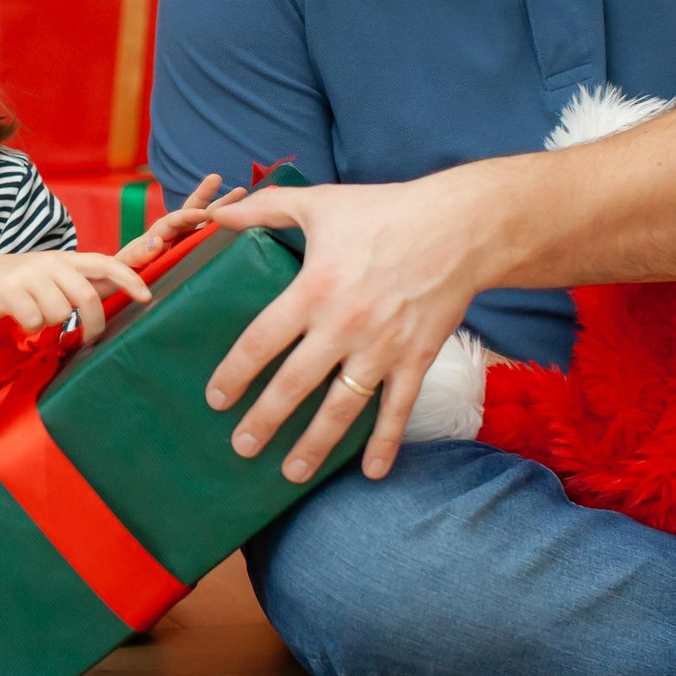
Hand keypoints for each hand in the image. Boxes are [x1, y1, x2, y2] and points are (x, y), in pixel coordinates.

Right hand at [0, 250, 150, 341]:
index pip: (105, 263)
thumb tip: (131, 287)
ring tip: (39, 315)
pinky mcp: (8, 290)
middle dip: (93, 322)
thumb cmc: (27, 281)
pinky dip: (31, 327)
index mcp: (68, 259)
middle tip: (90, 338)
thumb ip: (90, 283)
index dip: (129, 278)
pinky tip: (22, 318)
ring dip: (51, 323)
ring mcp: (29, 275)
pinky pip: (32, 320)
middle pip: (86, 296)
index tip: (147, 296)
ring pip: (57, 312)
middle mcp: (51, 262)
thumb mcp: (59, 276)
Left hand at [113, 173, 246, 270]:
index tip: (206, 213)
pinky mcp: (189, 254)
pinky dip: (223, 228)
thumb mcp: (124, 265)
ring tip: (242, 191)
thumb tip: (157, 241)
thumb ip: (138, 254)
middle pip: (191, 210)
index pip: (174, 220)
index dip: (189, 216)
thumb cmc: (119, 276)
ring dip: (221, 206)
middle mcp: (172, 233)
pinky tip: (242, 223)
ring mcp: (182, 242)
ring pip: (205, 221)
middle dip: (204, 194)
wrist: (118, 287)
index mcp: (157, 234)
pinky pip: (207, 238)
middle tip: (217, 177)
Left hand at [205, 174, 491, 483]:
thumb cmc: (384, 212)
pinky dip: (385, 443)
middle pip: (293, 384)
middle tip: (241, 446)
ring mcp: (381, 348)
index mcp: (313, 289)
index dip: (234, 373)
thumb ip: (264, 209)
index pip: (260, 341)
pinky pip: (397, 410)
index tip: (216, 398)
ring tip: (290, 473)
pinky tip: (371, 473)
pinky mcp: (415, 359)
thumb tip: (216, 214)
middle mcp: (343, 326)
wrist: (459, 228)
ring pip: (341, 407)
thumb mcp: (319, 202)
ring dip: (314, 445)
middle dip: (265, 420)